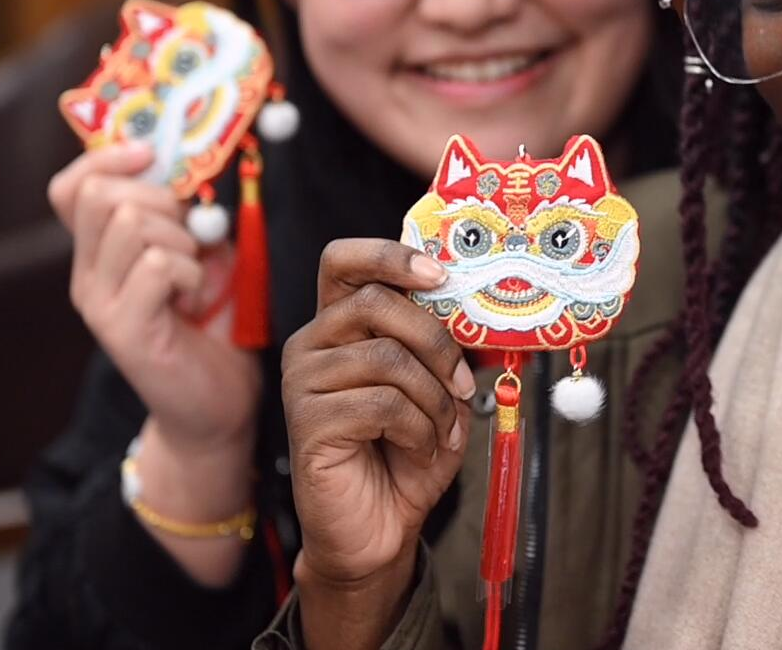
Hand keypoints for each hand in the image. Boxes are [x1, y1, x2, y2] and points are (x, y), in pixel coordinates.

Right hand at [48, 144, 260, 457]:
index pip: (70, 187)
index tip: (149, 154)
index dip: (105, 158)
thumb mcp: (202, 254)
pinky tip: (195, 299)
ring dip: (183, 240)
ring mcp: (99, 304)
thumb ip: (186, 214)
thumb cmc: (215, 326)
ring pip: (133, 223)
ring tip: (195, 276)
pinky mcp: (123, 330)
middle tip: (192, 238)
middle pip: (102, 196)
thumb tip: (191, 162)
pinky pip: (157, 265)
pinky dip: (190, 272)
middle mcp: (87, 276)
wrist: (216, 408)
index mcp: (99, 253)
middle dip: (162, 200)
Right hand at [282, 239, 473, 644]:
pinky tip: (420, 448)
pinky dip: (418, 428)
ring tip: (441, 429)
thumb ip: (446, 345)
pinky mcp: (307, 422)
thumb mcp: (439, 388)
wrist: (380, 527)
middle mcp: (311, 343)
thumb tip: (479, 307)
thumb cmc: (406, 453)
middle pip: (375, 303)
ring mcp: (302, 381)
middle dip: (435, 341)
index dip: (390, 255)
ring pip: (385, 358)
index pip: (344, 261)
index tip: (439, 274)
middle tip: (463, 382)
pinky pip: (380, 403)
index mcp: (339, 323)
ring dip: (433, 398)